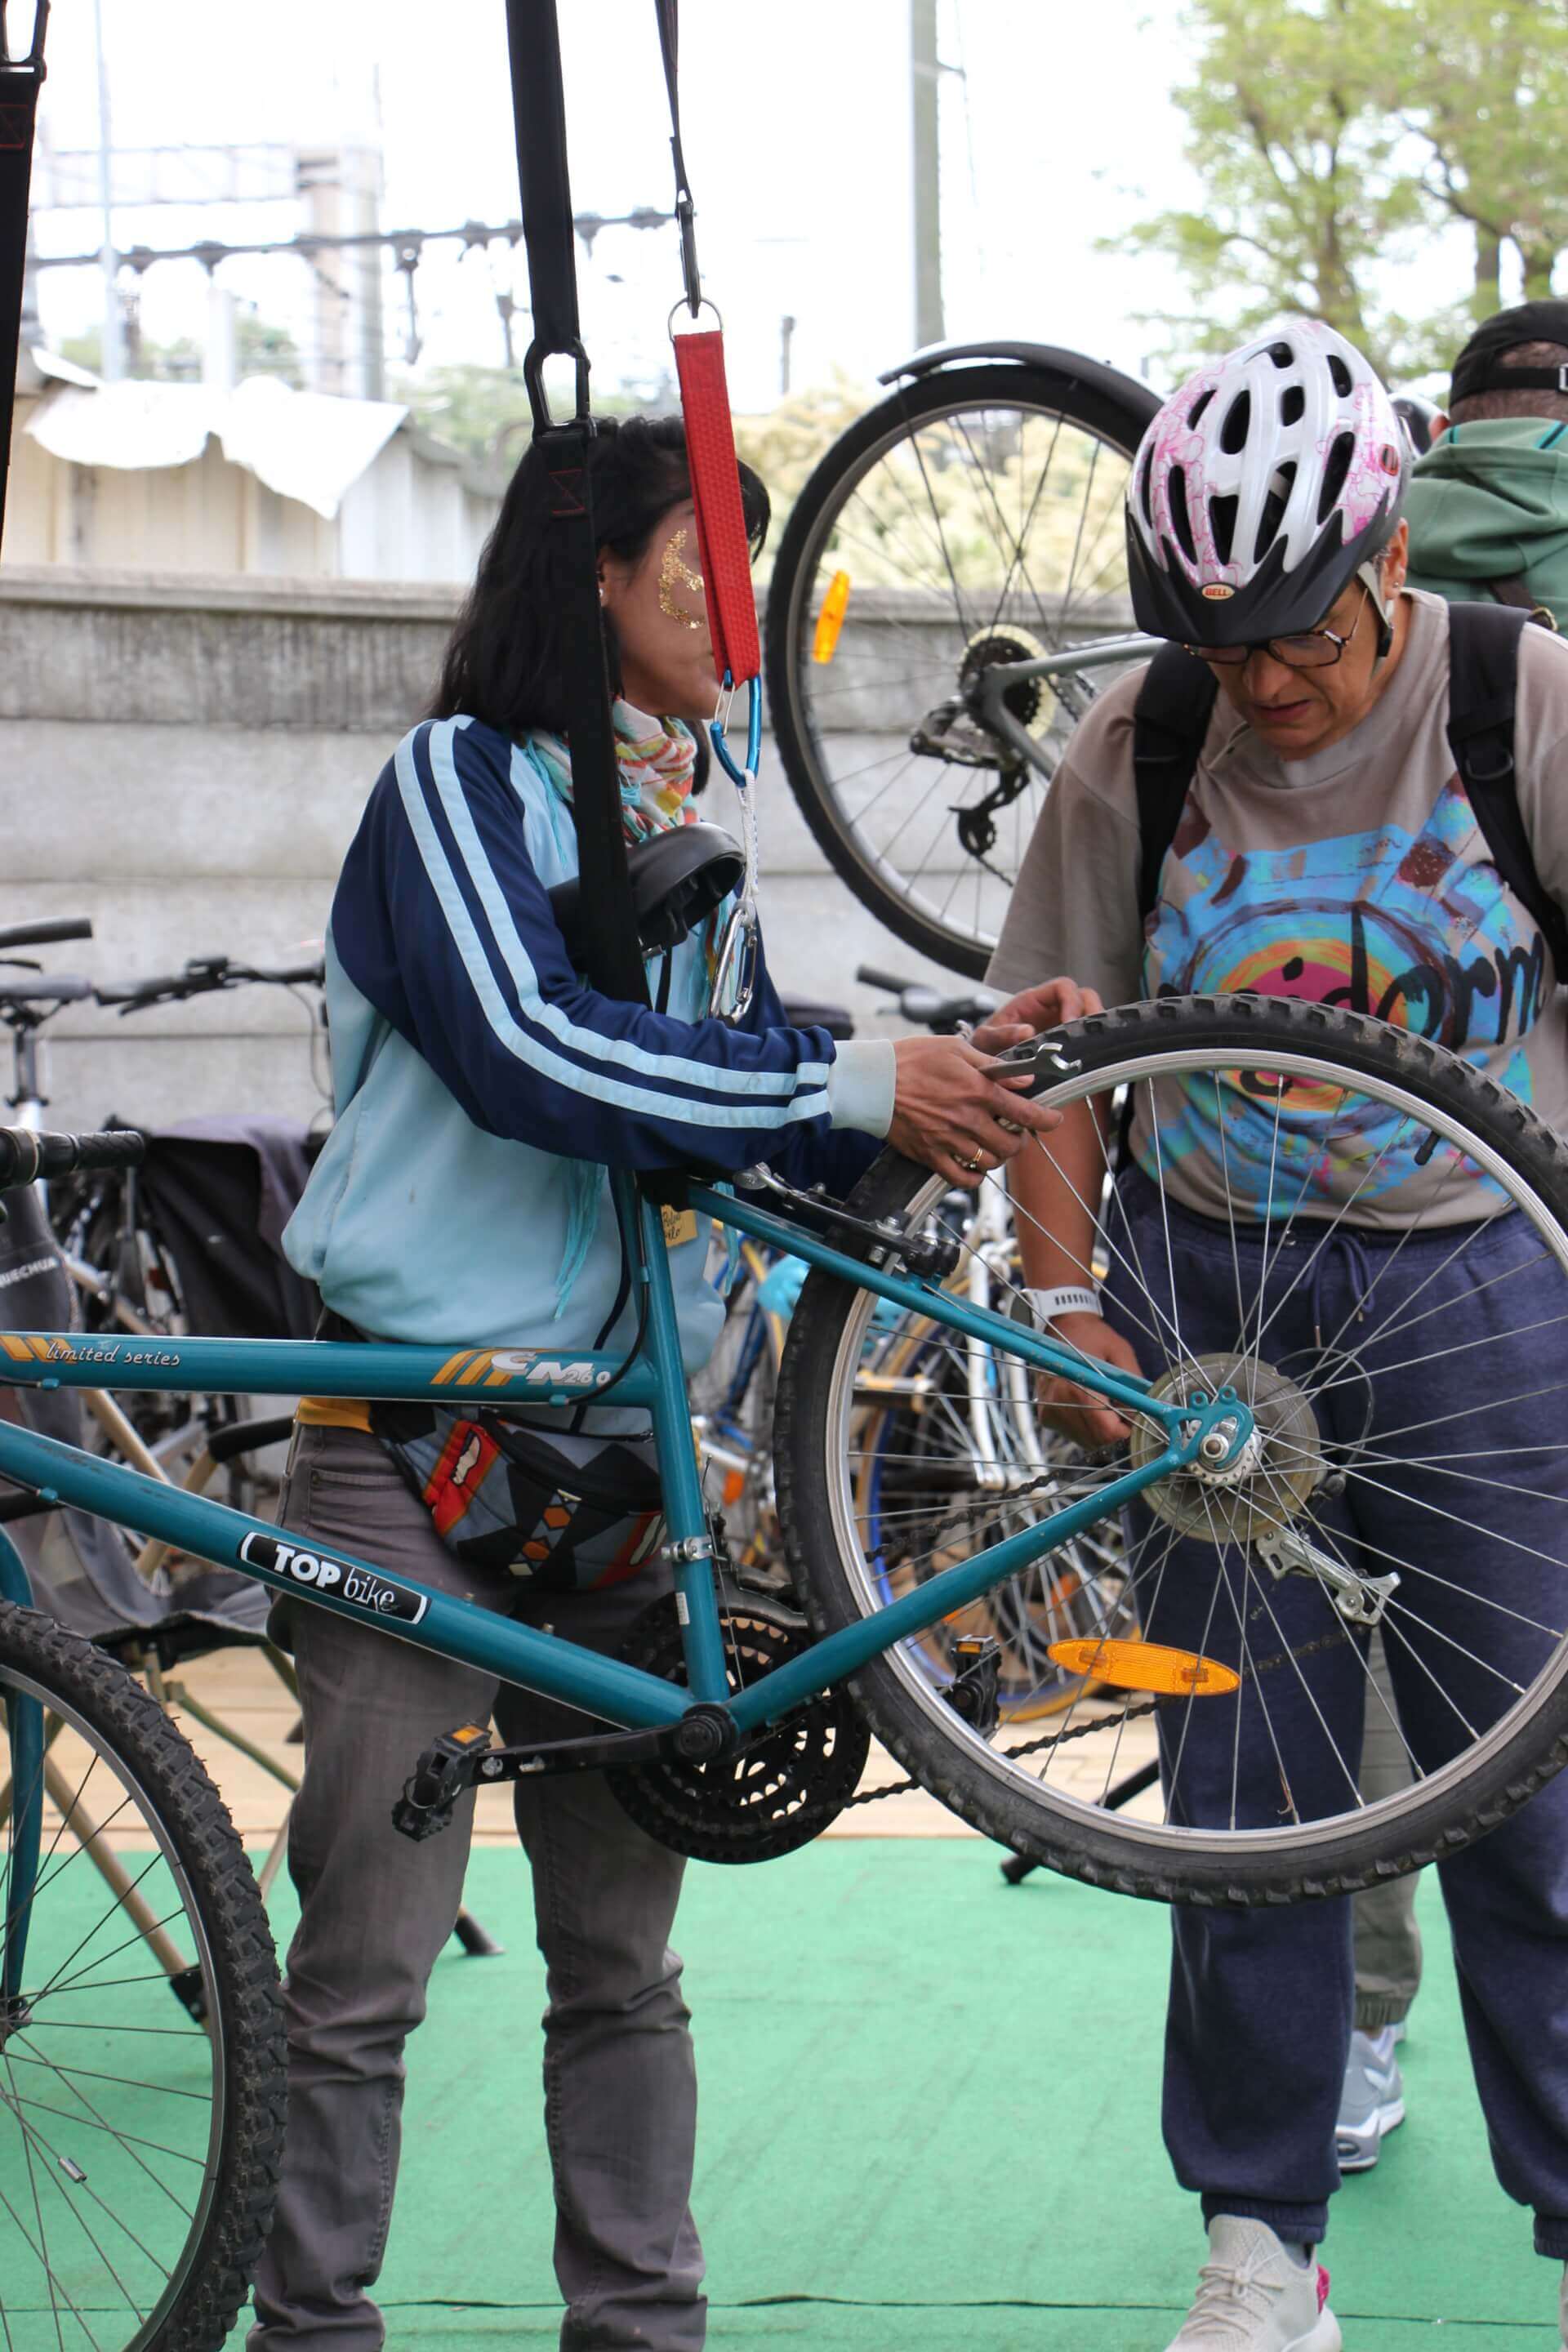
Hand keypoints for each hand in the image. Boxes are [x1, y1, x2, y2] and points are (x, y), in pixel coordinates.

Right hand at [888, 1034, 1063, 1189]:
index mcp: (977, 1090)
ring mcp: (948, 1139)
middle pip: (1011, 1144)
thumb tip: (1023, 1078)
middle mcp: (967, 1118)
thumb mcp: (956, 1048)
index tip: (1054, 1120)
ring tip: (994, 1146)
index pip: (1024, 1111)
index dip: (1046, 1119)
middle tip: (1016, 1133)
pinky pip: (960, 1178)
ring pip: (989, 1162)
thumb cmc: (911, 1059)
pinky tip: (975, 1168)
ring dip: (998, 1157)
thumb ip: (992, 1063)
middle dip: (1020, 1140)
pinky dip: (973, 1177)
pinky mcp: (930, 1154)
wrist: (871, 1081)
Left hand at [970, 977, 1103, 1057]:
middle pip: (1085, 998)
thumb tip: (1026, 1032)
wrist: (984, 1066)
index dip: (1071, 1001)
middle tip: (1089, 1037)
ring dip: (1097, 1031)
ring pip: (1091, 1018)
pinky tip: (1091, 1063)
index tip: (1070, 1023)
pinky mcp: (1067, 1045)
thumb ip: (1001, 1034)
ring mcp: (1061, 1026)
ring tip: (1093, 1051)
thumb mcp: (985, 1039)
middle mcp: (1051, 1010)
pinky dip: (1094, 1049)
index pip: (1063, 987)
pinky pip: (1088, 1040)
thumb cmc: (984, 1046)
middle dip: (1092, 1013)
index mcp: (1033, 1001)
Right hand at [1035, 1312, 1142, 1448]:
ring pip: (1086, 1440)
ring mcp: (1049, 1411)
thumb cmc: (1094, 1338)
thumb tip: (1147, 1413)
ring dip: (1101, 1430)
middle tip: (1122, 1411)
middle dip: (1114, 1431)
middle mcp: (1058, 1403)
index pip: (1105, 1431)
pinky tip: (1090, 1408)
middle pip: (1097, 1439)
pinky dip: (1087, 1428)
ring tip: (1105, 1406)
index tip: (1132, 1420)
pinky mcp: (1046, 1416)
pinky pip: (1074, 1434)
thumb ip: (1134, 1385)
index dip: (1124, 1431)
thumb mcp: (1121, 1353)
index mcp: (1076, 1388)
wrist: (1063, 1326)